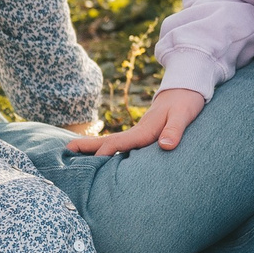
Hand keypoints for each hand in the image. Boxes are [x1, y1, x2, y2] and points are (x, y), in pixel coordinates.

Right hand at [62, 88, 202, 154]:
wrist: (188, 88)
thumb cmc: (187, 102)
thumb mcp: (183, 116)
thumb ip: (175, 130)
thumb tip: (165, 146)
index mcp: (144, 130)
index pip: (120, 143)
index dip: (105, 153)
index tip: (91, 164)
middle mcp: (137, 131)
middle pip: (108, 140)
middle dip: (87, 146)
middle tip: (66, 150)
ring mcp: (139, 132)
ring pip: (113, 141)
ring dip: (93, 147)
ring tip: (73, 152)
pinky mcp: (143, 133)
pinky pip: (122, 143)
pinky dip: (108, 148)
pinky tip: (103, 155)